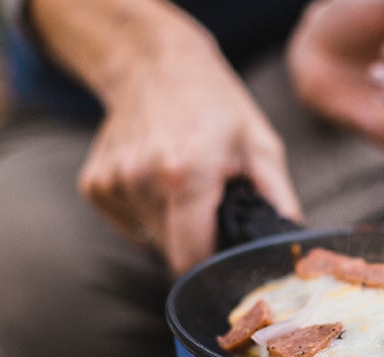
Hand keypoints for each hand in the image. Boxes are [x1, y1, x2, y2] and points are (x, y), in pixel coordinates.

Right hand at [32, 0, 301, 273]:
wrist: (152, 63)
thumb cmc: (215, 104)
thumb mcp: (261, 146)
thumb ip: (279, 204)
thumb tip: (289, 249)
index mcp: (186, 174)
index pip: (191, 260)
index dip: (212, 267)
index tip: (226, 256)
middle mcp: (141, 180)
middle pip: (171, 252)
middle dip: (196, 241)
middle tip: (211, 207)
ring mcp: (112, 182)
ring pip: (151, 238)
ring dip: (172, 224)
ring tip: (184, 183)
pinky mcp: (94, 185)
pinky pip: (129, 223)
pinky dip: (147, 212)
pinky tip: (157, 178)